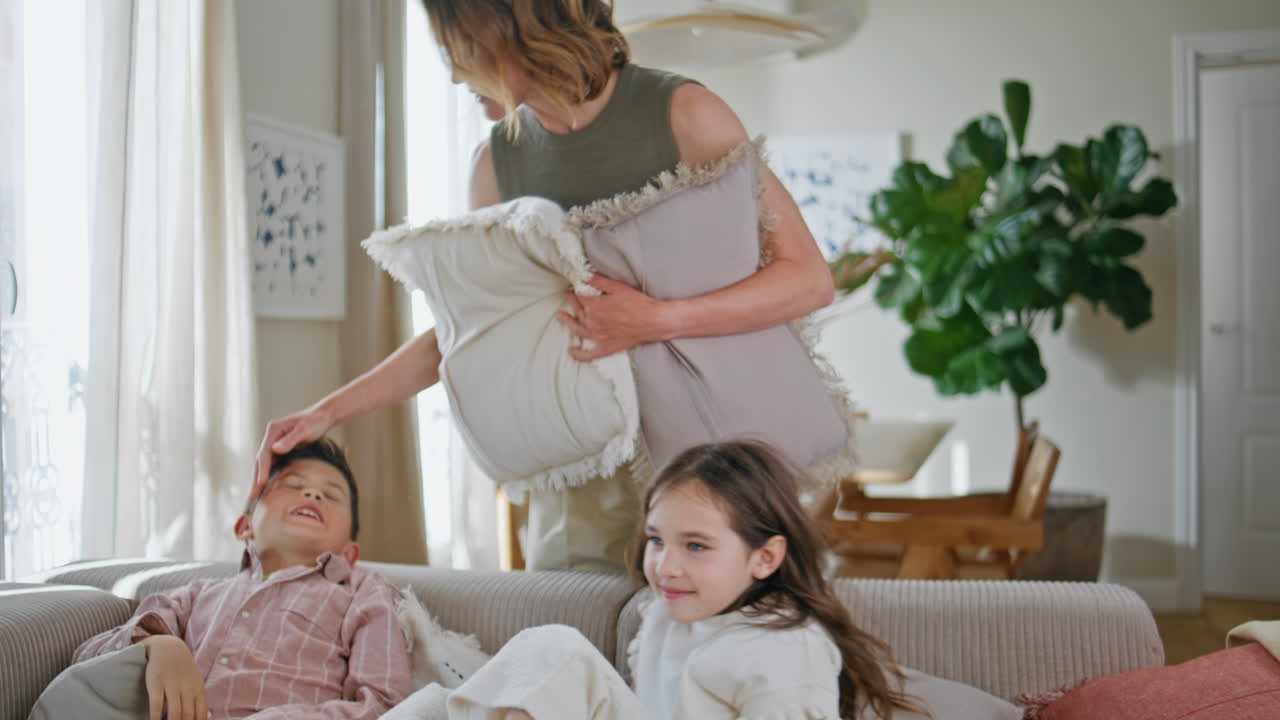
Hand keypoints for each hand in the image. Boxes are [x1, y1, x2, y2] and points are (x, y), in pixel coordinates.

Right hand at [141, 635, 206, 719]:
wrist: (168, 646)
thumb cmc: (182, 669)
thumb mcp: (195, 681)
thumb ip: (198, 699)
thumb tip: (202, 718)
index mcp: (198, 689)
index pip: (201, 714)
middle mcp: (187, 688)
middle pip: (187, 716)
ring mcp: (171, 685)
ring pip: (174, 713)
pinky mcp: (156, 683)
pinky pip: (157, 704)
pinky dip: (156, 718)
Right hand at [252, 406, 334, 497]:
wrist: (323, 417)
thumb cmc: (315, 421)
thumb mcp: (305, 429)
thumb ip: (290, 440)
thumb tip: (275, 449)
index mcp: (273, 431)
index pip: (264, 454)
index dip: (262, 470)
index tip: (260, 484)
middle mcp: (272, 437)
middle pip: (261, 460)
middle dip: (256, 478)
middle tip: (253, 496)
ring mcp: (275, 443)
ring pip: (265, 464)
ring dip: (261, 479)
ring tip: (257, 496)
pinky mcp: (281, 449)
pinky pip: (273, 464)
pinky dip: (270, 475)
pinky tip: (269, 487)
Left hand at [557, 276, 672, 360]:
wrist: (653, 321)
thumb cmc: (638, 303)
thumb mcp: (617, 287)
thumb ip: (599, 281)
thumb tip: (584, 276)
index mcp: (593, 306)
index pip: (579, 296)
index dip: (575, 289)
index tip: (573, 285)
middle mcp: (592, 321)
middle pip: (577, 310)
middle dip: (571, 300)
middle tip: (568, 294)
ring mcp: (598, 336)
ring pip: (577, 329)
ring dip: (567, 322)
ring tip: (560, 316)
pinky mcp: (606, 347)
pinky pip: (589, 354)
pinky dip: (579, 354)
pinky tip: (571, 351)